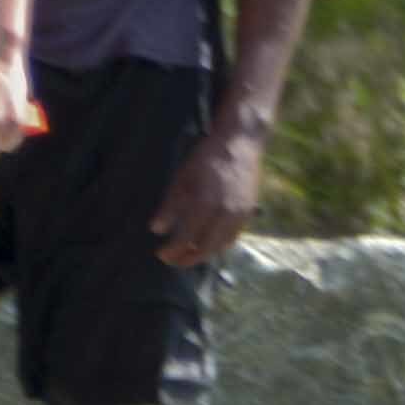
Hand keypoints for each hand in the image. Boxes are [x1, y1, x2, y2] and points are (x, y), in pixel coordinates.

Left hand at [146, 110, 267, 269]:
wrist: (241, 144)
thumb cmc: (207, 157)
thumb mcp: (182, 177)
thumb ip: (170, 205)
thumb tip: (156, 229)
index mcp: (206, 203)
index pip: (187, 237)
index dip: (173, 249)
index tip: (160, 253)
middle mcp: (225, 214)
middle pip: (205, 248)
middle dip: (187, 258)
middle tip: (172, 261)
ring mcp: (240, 215)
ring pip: (220, 246)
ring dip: (203, 254)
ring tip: (187, 254)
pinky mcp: (248, 214)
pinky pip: (232, 237)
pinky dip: (218, 245)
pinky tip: (207, 244)